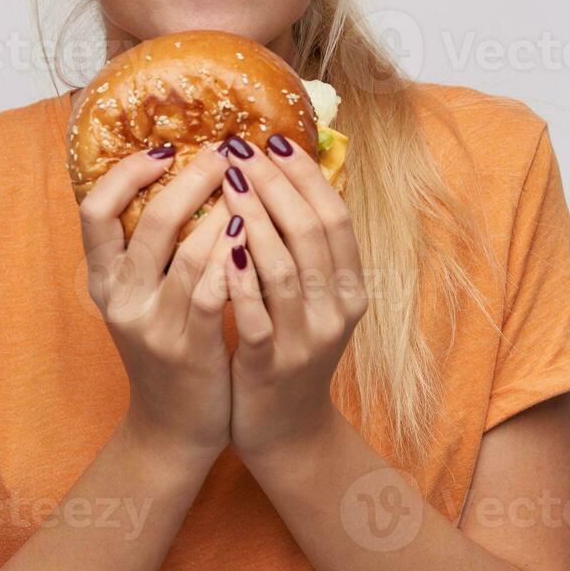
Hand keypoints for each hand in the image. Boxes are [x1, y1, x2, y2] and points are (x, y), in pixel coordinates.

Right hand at [78, 140, 237, 465]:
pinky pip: (214, 292)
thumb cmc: (167, 345)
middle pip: (151, 221)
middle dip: (192, 179)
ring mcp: (154, 326)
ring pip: (189, 252)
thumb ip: (151, 246)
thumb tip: (178, 173)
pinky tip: (256, 234)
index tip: (163, 149)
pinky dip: (235, 258)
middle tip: (225, 153)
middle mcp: (120, 298)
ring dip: (224, 212)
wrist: (174, 425)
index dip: (125, 174)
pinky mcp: (190, 348)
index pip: (94, 211)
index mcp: (103, 279)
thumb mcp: (142, 295)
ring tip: (249, 185)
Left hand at [217, 132, 367, 464]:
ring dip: (257, 220)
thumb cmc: (288, 350)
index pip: (335, 216)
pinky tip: (220, 248)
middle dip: (277, 185)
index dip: (306, 175)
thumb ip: (301, 249)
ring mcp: (307, 339)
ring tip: (227, 182)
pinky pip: (259, 315)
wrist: (284, 431)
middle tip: (242, 149)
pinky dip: (241, 279)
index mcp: (349, 287)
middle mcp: (337, 310)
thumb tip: (281, 179)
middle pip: (314, 232)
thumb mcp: (308, 298)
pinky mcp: (273, 364)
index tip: (274, 139)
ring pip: (287, 268)